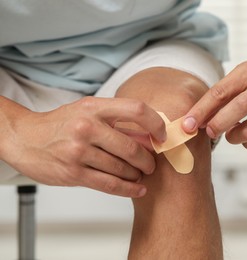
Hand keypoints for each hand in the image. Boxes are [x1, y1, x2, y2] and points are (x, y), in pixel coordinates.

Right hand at [2, 97, 165, 196]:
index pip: (136, 110)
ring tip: (140, 175)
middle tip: (151, 164)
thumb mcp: (88, 112)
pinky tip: (137, 188)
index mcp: (94, 107)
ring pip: (122, 168)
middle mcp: (87, 127)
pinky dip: (128, 188)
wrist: (24, 138)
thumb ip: (117, 122)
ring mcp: (79, 151)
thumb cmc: (61, 124)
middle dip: (147, 159)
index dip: (156, 124)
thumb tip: (149, 136)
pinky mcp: (73, 172)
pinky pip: (109, 184)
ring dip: (137, 174)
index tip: (162, 136)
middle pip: (132, 147)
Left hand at [182, 60, 246, 148]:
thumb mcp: (237, 78)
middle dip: (217, 125)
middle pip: (237, 110)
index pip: (220, 93)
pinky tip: (246, 129)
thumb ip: (217, 99)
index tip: (187, 125)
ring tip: (230, 129)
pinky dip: (244, 141)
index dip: (201, 111)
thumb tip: (195, 123)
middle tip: (208, 132)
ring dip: (232, 136)